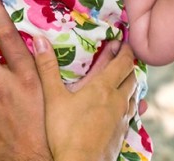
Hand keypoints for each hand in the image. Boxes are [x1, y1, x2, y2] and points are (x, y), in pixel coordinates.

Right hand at [33, 37, 138, 160]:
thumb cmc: (65, 132)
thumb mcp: (52, 98)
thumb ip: (47, 68)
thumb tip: (39, 39)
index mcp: (104, 88)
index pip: (123, 62)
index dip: (125, 50)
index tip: (123, 42)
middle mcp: (118, 100)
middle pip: (131, 77)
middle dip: (128, 65)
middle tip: (122, 58)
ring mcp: (123, 118)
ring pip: (133, 95)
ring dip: (130, 84)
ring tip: (124, 79)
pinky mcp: (122, 133)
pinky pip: (132, 113)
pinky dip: (130, 104)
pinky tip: (125, 108)